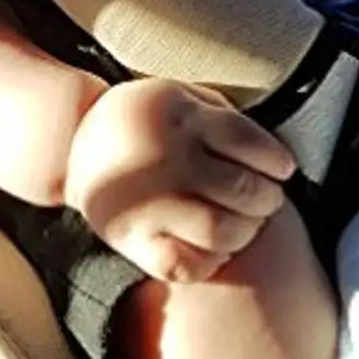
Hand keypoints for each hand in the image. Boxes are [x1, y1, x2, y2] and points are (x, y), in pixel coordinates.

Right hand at [65, 78, 295, 284]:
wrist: (74, 141)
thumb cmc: (144, 116)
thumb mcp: (179, 94)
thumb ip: (221, 114)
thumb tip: (272, 154)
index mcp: (180, 116)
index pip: (247, 141)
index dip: (275, 160)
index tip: (285, 169)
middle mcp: (166, 157)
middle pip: (240, 188)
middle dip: (266, 199)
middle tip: (269, 200)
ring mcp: (148, 200)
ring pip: (219, 229)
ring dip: (246, 232)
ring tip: (248, 226)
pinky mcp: (130, 237)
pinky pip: (182, 264)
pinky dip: (209, 263)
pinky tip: (216, 250)